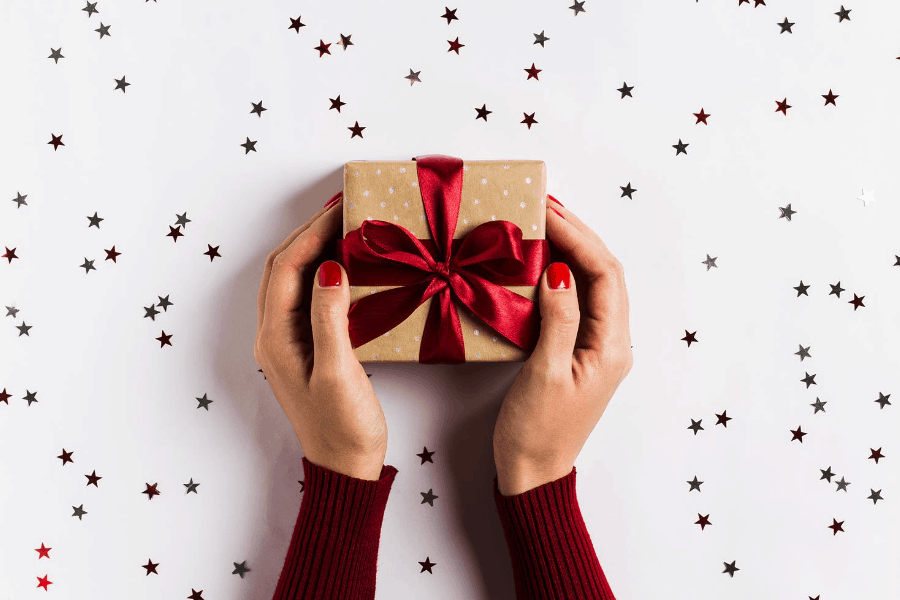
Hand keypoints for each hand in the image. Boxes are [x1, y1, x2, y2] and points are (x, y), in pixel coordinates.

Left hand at [254, 196, 387, 480]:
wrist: (345, 466)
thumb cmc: (343, 426)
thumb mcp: (337, 371)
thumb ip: (329, 318)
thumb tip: (327, 267)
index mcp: (276, 339)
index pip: (287, 269)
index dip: (311, 233)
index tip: (340, 207)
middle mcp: (274, 336)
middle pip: (283, 269)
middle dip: (309, 233)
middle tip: (342, 207)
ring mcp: (287, 343)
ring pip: (292, 281)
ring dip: (313, 249)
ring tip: (343, 226)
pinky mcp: (304, 349)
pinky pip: (306, 297)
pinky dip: (322, 272)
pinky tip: (344, 265)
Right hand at [492, 195, 632, 495]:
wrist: (533, 473)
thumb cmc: (537, 431)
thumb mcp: (544, 374)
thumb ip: (557, 320)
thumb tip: (559, 271)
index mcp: (611, 347)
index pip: (604, 275)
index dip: (579, 238)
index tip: (548, 212)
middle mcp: (611, 343)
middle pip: (604, 274)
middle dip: (579, 235)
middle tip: (545, 205)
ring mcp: (595, 347)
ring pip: (592, 285)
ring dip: (571, 251)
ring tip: (544, 222)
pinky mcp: (577, 352)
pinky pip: (577, 302)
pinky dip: (561, 274)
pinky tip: (540, 262)